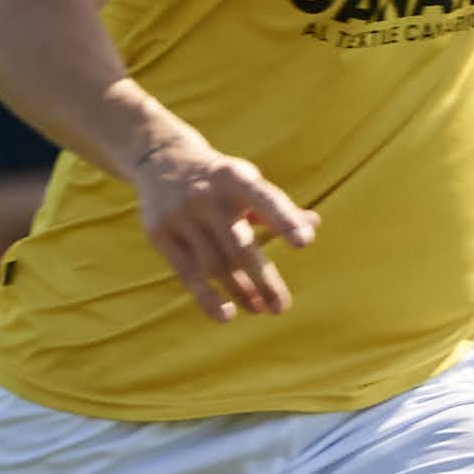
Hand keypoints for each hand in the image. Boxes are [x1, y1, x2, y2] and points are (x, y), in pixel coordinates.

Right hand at [129, 134, 318, 319]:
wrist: (161, 159)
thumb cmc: (220, 179)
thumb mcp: (247, 183)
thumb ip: (278, 207)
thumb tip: (312, 226)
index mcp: (235, 177)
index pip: (265, 199)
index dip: (284, 220)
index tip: (304, 243)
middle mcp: (207, 195)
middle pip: (240, 246)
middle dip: (264, 280)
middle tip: (281, 307)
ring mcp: (180, 214)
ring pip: (216, 264)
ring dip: (240, 291)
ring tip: (259, 309)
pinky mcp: (160, 233)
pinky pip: (187, 273)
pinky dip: (207, 297)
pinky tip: (226, 314)